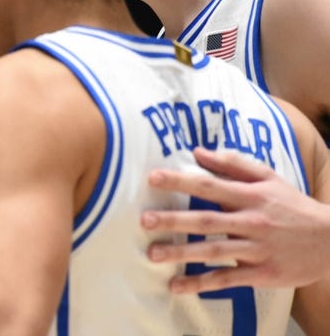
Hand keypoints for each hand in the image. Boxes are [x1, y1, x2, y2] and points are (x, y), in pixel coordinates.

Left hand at [141, 146, 329, 291]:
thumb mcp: (269, 177)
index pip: (209, 185)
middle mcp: (252, 221)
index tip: (152, 178)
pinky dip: (202, 284)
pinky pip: (228, 279)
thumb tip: (197, 151)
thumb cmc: (293, 205)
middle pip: (208, 220)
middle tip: (144, 220)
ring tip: (152, 254)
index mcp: (251, 196)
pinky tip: (177, 286)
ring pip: (215, 251)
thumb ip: (233, 163)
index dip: (180, 181)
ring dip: (182, 254)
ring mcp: (257, 249)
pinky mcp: (262, 274)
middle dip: (174, 220)